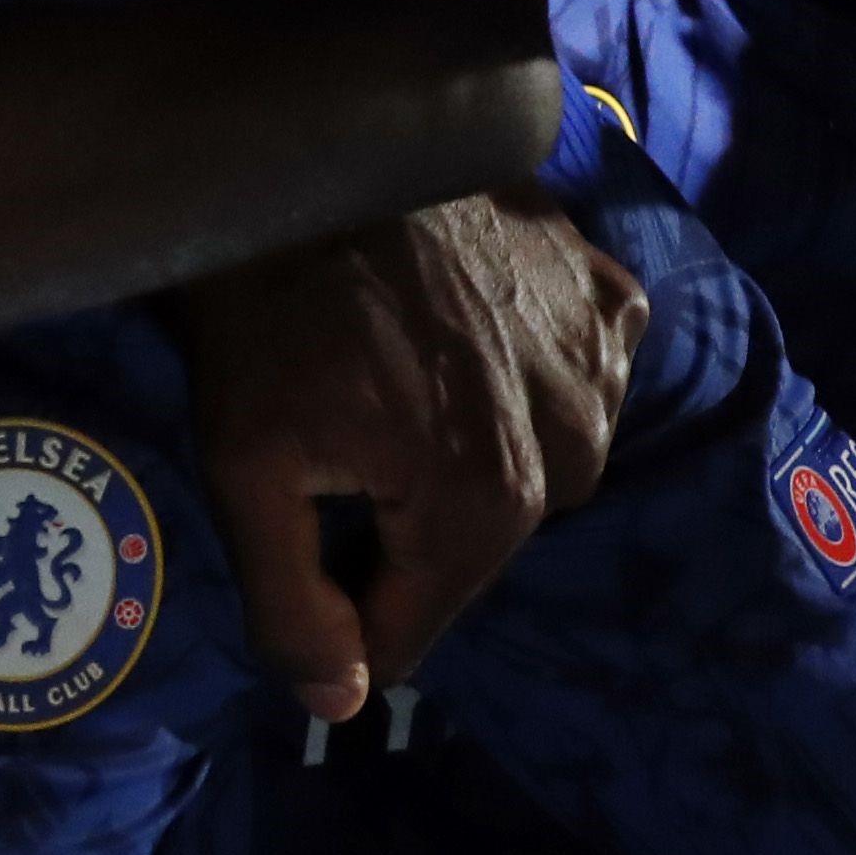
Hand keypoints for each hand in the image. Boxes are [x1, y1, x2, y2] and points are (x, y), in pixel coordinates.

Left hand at [182, 192, 645, 723]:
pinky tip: (463, 332)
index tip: (300, 527)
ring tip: (397, 375)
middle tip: (338, 428)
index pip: (413, 629)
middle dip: (404, 521)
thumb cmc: (263, 310)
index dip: (342, 602)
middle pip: (471, 549)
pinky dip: (528, 376)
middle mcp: (576, 451)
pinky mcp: (613, 301)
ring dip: (469, 450)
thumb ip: (292, 606)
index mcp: (487, 506)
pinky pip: (578, 382)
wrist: (310, 146)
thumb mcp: (242, 467)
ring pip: (530, 471)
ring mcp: (605, 368)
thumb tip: (342, 709)